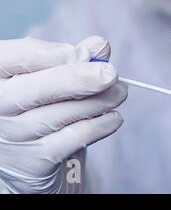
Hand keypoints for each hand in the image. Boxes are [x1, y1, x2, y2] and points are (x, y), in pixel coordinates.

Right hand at [0, 36, 126, 192]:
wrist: (29, 157)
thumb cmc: (39, 105)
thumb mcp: (50, 76)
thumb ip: (71, 58)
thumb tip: (99, 46)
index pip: (12, 58)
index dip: (48, 54)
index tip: (84, 52)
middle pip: (31, 90)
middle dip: (76, 79)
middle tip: (111, 73)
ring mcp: (10, 138)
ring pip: (57, 115)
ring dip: (97, 102)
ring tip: (120, 92)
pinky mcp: (32, 163)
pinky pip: (70, 140)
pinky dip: (98, 126)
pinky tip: (114, 118)